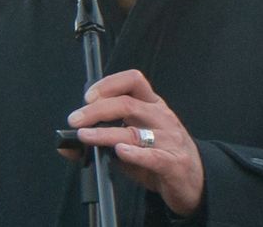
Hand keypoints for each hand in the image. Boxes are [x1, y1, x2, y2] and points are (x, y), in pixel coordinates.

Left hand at [65, 69, 203, 216]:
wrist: (195, 181)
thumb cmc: (160, 155)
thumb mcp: (134, 142)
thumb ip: (106, 138)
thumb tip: (67, 145)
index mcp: (153, 105)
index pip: (133, 80)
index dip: (109, 84)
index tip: (87, 96)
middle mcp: (161, 117)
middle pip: (127, 104)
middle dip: (96, 110)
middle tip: (75, 119)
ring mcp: (169, 139)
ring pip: (134, 131)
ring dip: (105, 133)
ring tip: (85, 136)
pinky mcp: (173, 163)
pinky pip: (152, 156)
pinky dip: (134, 154)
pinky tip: (119, 152)